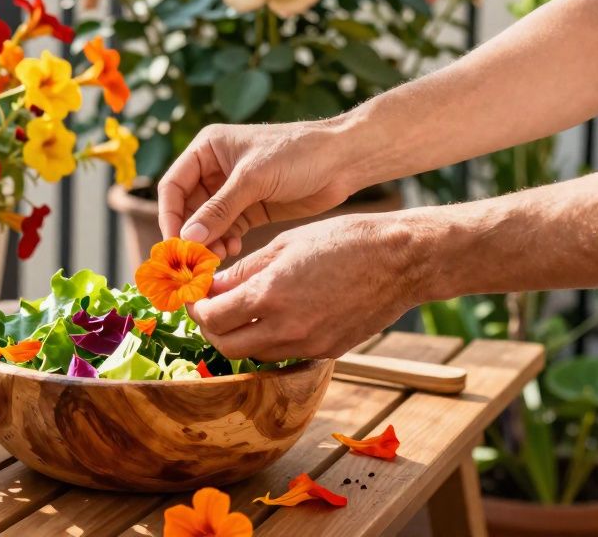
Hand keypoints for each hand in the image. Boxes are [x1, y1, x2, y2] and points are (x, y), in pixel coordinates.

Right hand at [157, 121, 356, 256]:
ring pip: (206, 223)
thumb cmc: (297, 154)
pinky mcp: (251, 208)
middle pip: (187, 208)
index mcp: (207, 149)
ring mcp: (232, 190)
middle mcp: (215, 169)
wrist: (343, 160)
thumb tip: (187, 238)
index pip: (174, 186)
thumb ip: (219, 209)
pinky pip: (227, 229)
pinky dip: (225, 241)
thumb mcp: (253, 179)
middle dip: (190, 234)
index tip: (175, 244)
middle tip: (193, 261)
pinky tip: (232, 250)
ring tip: (216, 258)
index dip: (170, 215)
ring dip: (208, 241)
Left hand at [187, 212, 431, 360]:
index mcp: (270, 295)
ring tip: (240, 311)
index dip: (198, 307)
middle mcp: (286, 328)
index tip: (196, 295)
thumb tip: (213, 285)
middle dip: (212, 328)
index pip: (213, 317)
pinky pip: (285, 355)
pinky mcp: (327, 351)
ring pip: (255, 355)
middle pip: (227, 346)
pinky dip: (269, 341)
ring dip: (239, 337)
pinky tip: (274, 317)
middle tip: (211, 307)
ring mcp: (309, 345)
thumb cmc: (344, 241)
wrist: (401, 260)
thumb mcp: (285, 244)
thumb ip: (244, 270)